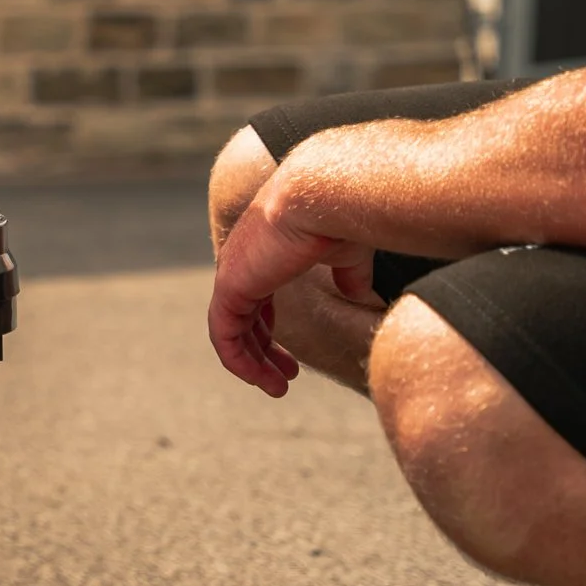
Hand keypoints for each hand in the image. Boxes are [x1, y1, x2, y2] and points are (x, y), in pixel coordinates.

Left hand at [207, 183, 378, 395]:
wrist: (323, 196)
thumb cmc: (339, 217)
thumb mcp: (347, 253)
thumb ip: (349, 275)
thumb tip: (361, 294)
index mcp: (265, 252)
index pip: (257, 298)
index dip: (272, 331)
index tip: (292, 360)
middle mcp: (242, 262)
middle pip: (244, 318)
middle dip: (262, 352)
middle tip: (284, 380)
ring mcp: (232, 274)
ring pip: (231, 331)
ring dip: (252, 364)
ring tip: (277, 389)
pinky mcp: (229, 286)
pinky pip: (224, 335)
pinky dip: (238, 360)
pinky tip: (259, 379)